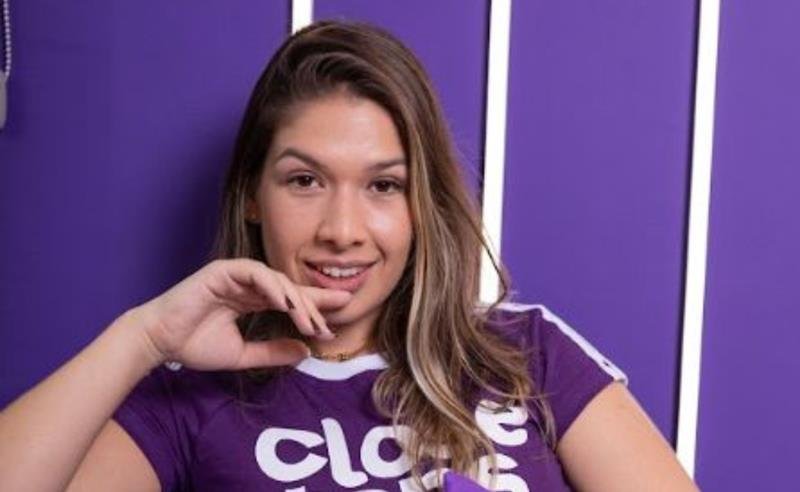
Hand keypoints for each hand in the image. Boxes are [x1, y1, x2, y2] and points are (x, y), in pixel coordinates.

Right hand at [130, 258, 352, 370]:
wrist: (160, 342)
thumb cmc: (194, 345)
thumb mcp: (243, 354)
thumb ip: (273, 352)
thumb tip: (306, 351)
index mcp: (253, 299)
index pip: (291, 300)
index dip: (314, 309)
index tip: (336, 324)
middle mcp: (248, 284)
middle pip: (290, 289)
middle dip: (313, 305)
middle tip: (330, 324)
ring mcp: (236, 274)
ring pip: (277, 281)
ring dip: (296, 300)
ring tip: (310, 321)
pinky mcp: (223, 270)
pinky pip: (255, 273)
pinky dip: (272, 287)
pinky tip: (285, 303)